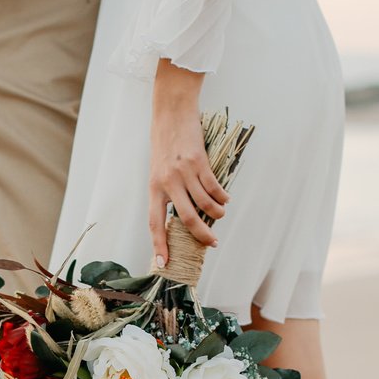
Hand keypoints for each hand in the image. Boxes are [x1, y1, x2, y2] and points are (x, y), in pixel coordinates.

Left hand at [149, 60, 228, 267]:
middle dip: (201, 235)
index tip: (164, 263)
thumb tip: (184, 216)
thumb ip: (167, 192)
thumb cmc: (164, 144)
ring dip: (217, 213)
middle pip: (186, 218)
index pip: (155, 223)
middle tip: (212, 243)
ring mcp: (184, 172)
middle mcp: (167, 182)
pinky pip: (214, 187)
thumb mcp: (158, 170)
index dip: (159, 245)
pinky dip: (222, 196)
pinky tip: (225, 198)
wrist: (171, 114)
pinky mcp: (200, 162)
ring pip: (205, 204)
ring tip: (220, 213)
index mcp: (154, 187)